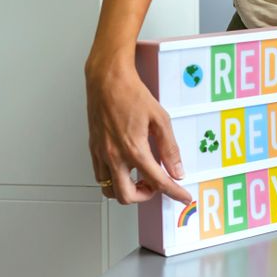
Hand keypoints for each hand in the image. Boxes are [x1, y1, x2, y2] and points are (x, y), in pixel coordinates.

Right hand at [85, 65, 191, 204]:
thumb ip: (170, 148)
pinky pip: (100, 175)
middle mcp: (114, 155)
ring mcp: (101, 153)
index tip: (182, 196)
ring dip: (126, 190)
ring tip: (140, 178)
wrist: (107, 79)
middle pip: (127, 196)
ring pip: (110, 190)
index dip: (174, 192)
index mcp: (134, 149)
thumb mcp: (160, 119)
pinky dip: (113, 179)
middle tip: (156, 186)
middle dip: (145, 196)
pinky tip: (125, 168)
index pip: (157, 182)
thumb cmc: (131, 93)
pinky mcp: (94, 148)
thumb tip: (176, 169)